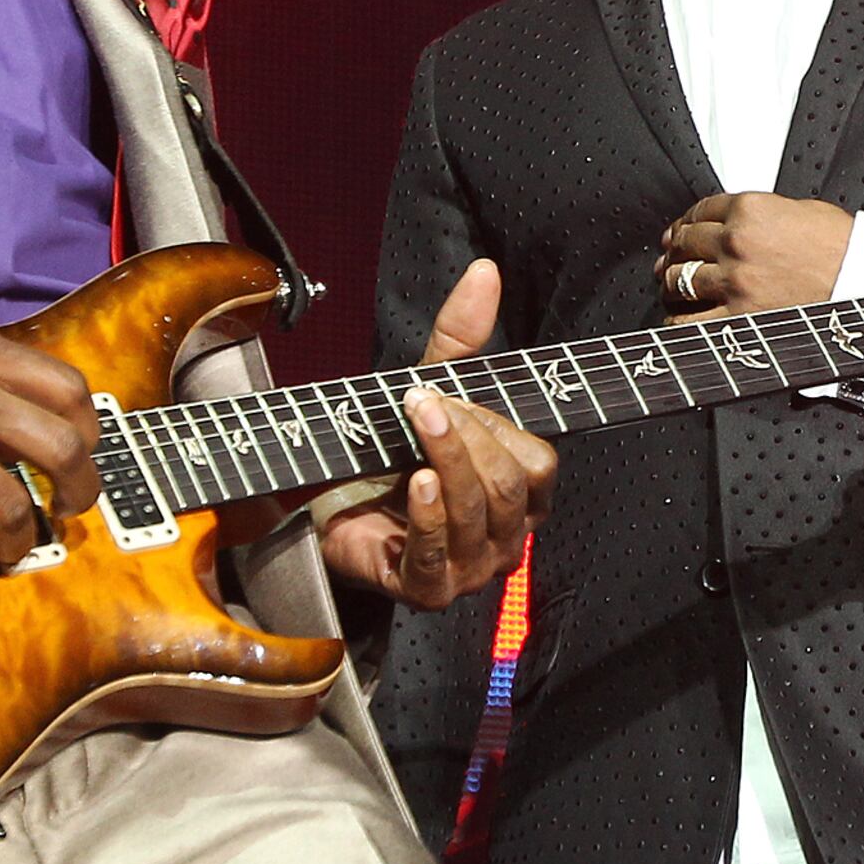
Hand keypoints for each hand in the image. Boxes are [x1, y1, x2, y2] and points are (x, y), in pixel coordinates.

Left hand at [322, 259, 554, 604]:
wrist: (325, 507)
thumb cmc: (388, 453)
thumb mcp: (427, 389)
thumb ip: (460, 338)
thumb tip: (484, 272)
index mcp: (519, 495)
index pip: (538, 463)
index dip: (498, 426)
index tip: (448, 394)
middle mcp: (504, 536)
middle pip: (513, 488)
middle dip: (471, 439)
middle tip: (423, 404)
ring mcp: (470, 569)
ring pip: (479, 518)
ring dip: (449, 464)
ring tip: (415, 426)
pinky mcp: (427, 591)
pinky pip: (439, 559)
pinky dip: (429, 518)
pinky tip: (416, 483)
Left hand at [655, 192, 854, 316]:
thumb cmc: (846, 250)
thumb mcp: (802, 211)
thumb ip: (761, 213)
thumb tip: (735, 223)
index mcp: (751, 210)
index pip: (699, 210)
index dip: (684, 222)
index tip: (680, 231)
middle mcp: (737, 243)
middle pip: (684, 243)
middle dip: (674, 251)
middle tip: (671, 258)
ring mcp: (735, 282)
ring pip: (678, 280)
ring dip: (671, 283)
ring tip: (672, 286)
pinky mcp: (738, 319)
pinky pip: (688, 321)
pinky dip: (678, 319)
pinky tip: (681, 316)